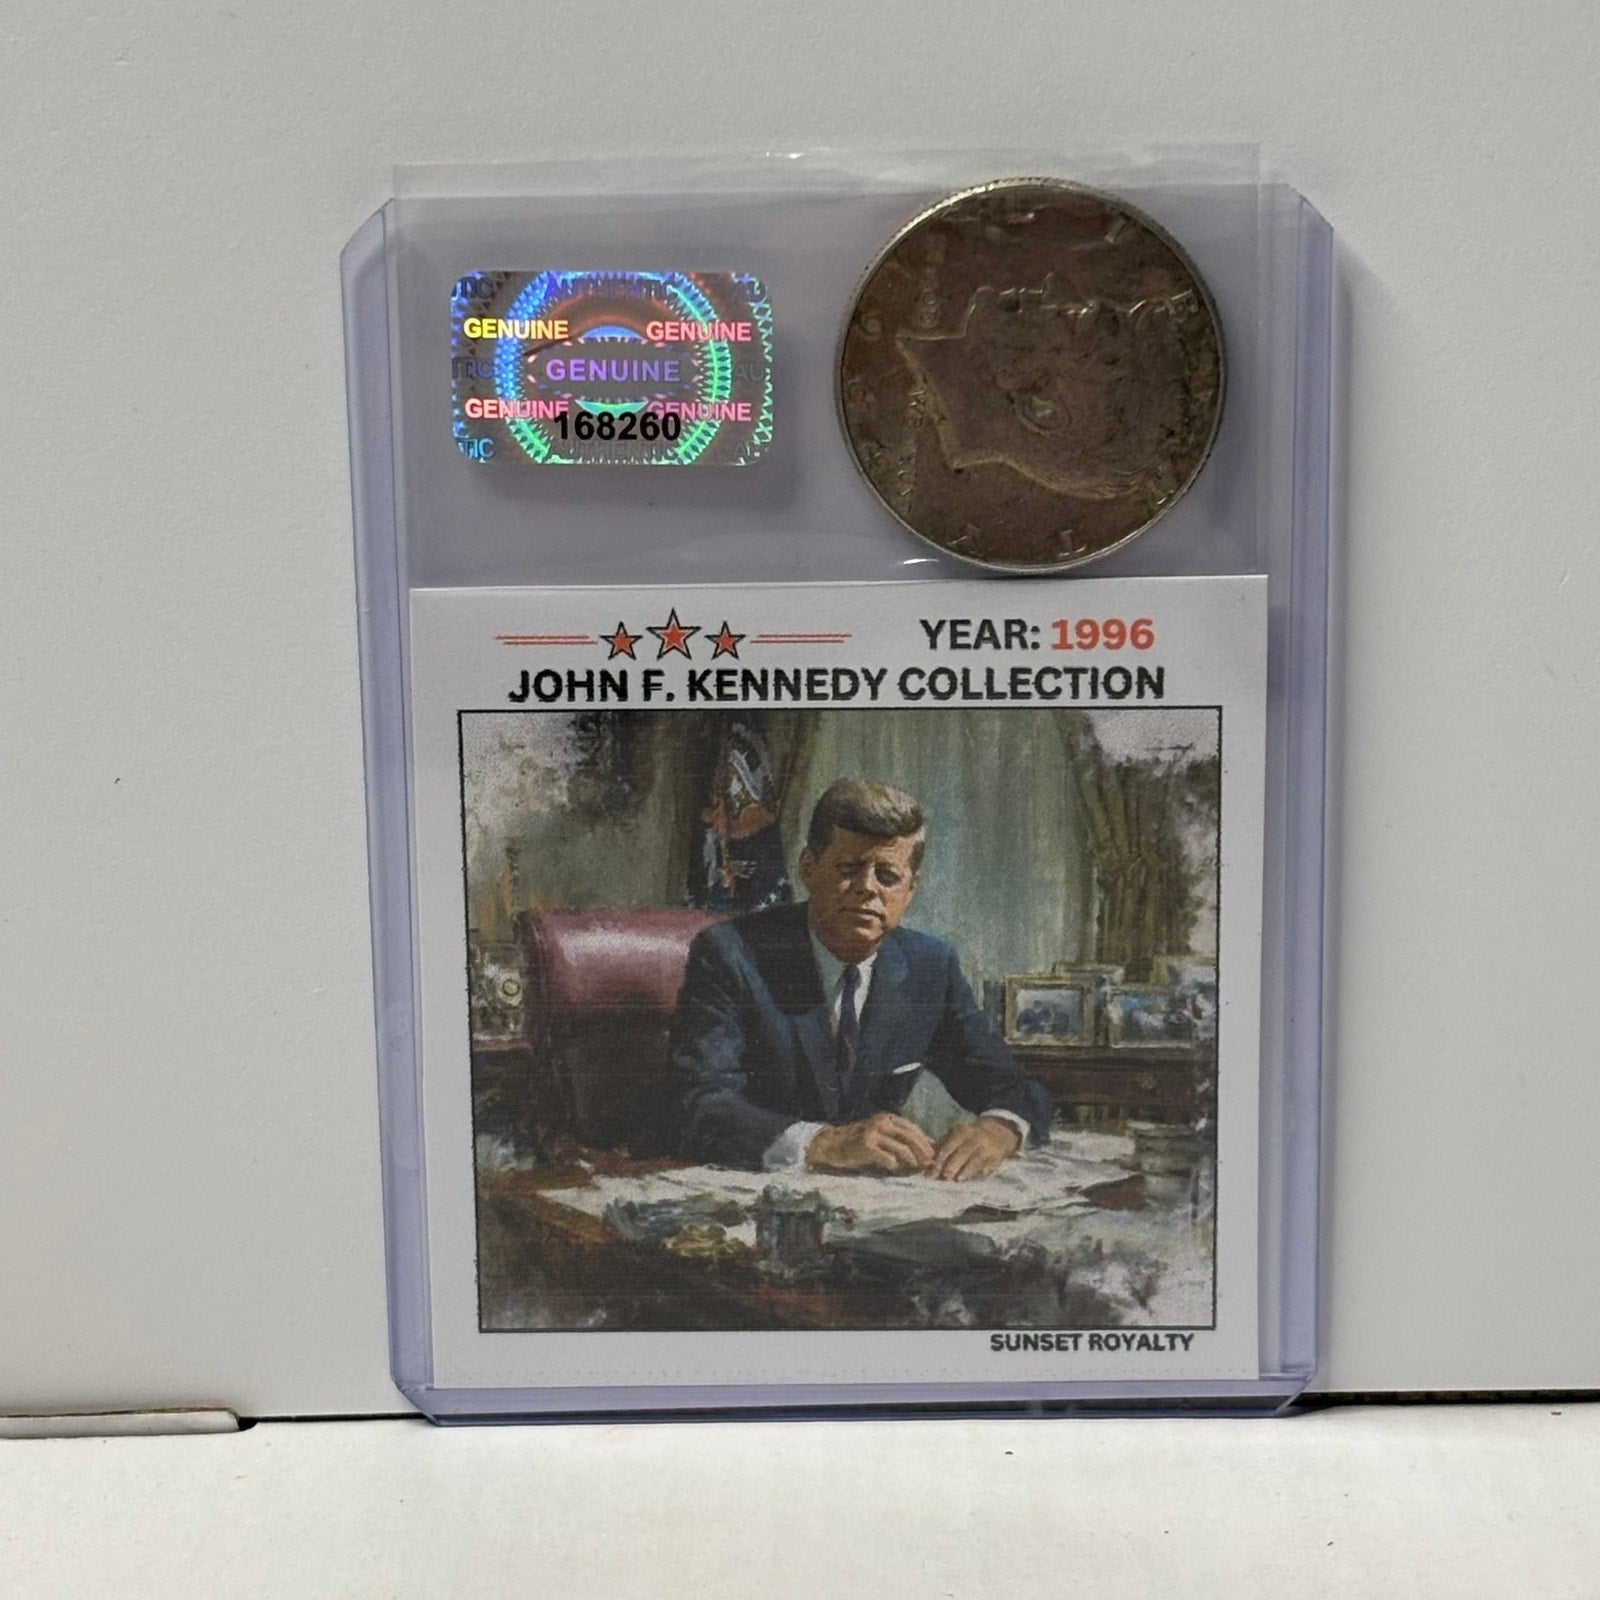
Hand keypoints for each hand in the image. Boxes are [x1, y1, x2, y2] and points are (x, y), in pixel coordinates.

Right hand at [806, 1113, 936, 1174]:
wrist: (832, 1145)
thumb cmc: (858, 1143)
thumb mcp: (880, 1136)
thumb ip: (898, 1140)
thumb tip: (924, 1149)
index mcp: (887, 1118)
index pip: (912, 1128)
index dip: (925, 1141)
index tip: (934, 1154)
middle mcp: (881, 1122)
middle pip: (910, 1136)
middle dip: (923, 1150)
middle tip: (931, 1163)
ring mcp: (873, 1132)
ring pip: (901, 1147)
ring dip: (912, 1159)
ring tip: (918, 1169)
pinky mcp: (866, 1145)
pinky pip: (887, 1157)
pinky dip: (895, 1165)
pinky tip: (897, 1171)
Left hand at [928, 1117, 1020, 1181]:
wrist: (997, 1133)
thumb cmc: (969, 1137)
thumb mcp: (956, 1134)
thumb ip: (942, 1145)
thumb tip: (928, 1160)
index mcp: (961, 1132)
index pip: (948, 1147)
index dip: (939, 1160)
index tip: (932, 1171)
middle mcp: (974, 1139)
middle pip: (960, 1155)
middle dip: (951, 1167)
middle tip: (943, 1177)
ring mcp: (985, 1150)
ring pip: (973, 1163)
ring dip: (964, 1172)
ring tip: (956, 1180)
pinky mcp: (994, 1160)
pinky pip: (984, 1168)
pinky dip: (976, 1175)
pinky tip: (969, 1179)